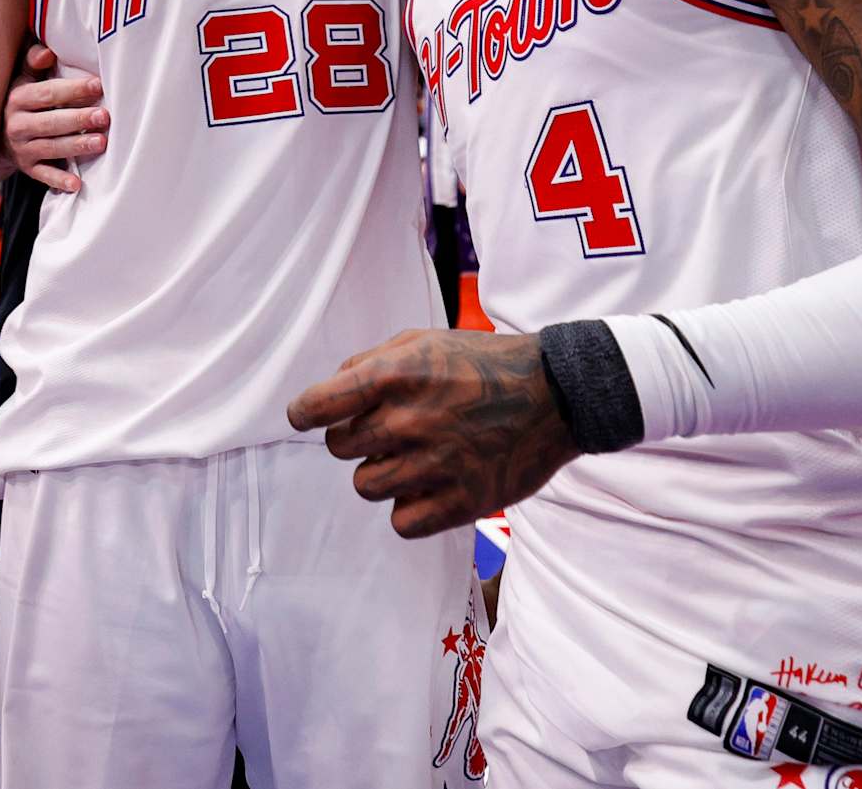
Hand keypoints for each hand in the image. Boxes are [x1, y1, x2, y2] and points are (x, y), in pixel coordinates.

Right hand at [0, 45, 108, 191]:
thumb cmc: (23, 101)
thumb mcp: (23, 79)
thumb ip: (34, 62)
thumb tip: (47, 51)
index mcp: (18, 98)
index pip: (47, 93)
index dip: (73, 90)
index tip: (98, 85)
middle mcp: (17, 124)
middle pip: (51, 122)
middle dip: (78, 119)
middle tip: (104, 116)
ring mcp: (22, 148)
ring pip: (51, 148)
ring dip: (76, 146)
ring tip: (101, 142)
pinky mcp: (27, 168)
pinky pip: (44, 175)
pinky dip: (59, 180)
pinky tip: (77, 183)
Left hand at [287, 329, 579, 538]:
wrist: (556, 394)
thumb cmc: (484, 363)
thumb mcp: (424, 340)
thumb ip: (370, 362)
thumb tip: (330, 393)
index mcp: (396, 376)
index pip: (317, 406)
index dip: (305, 413)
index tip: (307, 417)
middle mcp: (409, 421)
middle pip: (339, 448)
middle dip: (356, 437)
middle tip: (390, 428)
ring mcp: (435, 465)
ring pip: (366, 485)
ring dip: (382, 471)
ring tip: (416, 455)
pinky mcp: (461, 502)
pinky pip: (401, 522)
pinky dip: (409, 507)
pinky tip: (429, 485)